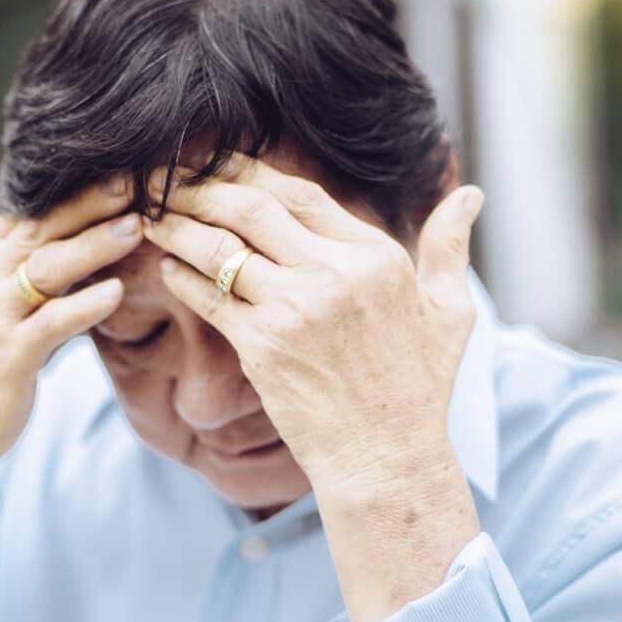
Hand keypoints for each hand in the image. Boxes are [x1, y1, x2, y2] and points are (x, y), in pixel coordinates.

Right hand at [0, 177, 140, 475]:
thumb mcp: (11, 298)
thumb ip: (44, 266)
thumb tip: (98, 233)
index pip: (36, 208)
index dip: (78, 187)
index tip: (122, 166)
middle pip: (44, 226)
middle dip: (91, 201)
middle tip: (136, 180)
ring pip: (48, 266)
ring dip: (94, 245)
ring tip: (136, 227)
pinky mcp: (8, 351)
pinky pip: (51, 321)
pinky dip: (84, 304)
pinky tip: (115, 292)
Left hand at [141, 155, 484, 495]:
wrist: (387, 457)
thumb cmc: (418, 388)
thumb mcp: (450, 312)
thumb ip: (449, 248)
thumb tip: (470, 196)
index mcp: (376, 257)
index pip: (302, 195)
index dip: (252, 172)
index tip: (219, 164)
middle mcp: (334, 274)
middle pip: (253, 207)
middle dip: (203, 186)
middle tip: (167, 178)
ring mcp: (295, 309)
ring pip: (221, 248)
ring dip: (179, 226)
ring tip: (151, 215)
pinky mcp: (262, 347)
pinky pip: (209, 298)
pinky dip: (181, 277)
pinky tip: (165, 265)